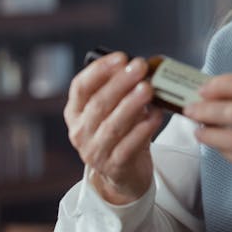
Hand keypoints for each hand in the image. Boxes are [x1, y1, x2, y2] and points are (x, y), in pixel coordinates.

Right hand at [64, 52, 164, 204]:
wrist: (123, 174)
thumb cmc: (120, 132)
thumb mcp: (114, 109)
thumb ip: (123, 89)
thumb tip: (143, 66)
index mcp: (76, 112)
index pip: (81, 87)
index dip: (99, 70)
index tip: (121, 57)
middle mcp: (80, 131)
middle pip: (98, 104)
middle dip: (120, 82)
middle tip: (140, 66)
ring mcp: (95, 151)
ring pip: (113, 125)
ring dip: (131, 104)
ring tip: (148, 88)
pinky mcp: (114, 167)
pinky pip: (129, 145)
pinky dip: (143, 129)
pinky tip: (156, 115)